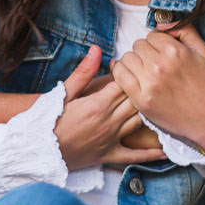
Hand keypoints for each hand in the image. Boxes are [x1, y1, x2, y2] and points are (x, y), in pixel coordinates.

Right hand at [54, 45, 167, 169]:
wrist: (39, 149)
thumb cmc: (49, 119)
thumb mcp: (64, 92)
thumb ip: (83, 71)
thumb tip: (96, 49)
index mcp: (98, 104)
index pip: (125, 83)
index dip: (133, 73)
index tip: (138, 66)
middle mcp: (109, 121)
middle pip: (136, 100)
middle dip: (145, 88)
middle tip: (154, 80)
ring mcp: (111, 139)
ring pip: (140, 122)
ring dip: (152, 112)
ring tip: (163, 102)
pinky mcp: (110, 155)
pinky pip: (134, 155)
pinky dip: (151, 155)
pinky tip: (166, 152)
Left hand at [112, 24, 204, 153]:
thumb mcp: (203, 51)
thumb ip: (184, 30)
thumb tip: (161, 24)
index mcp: (175, 51)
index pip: (151, 35)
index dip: (156, 43)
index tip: (162, 52)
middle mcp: (160, 65)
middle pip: (137, 45)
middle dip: (145, 51)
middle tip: (154, 63)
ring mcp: (149, 83)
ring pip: (126, 58)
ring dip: (133, 62)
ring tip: (144, 70)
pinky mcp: (141, 100)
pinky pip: (120, 76)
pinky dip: (121, 72)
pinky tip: (129, 74)